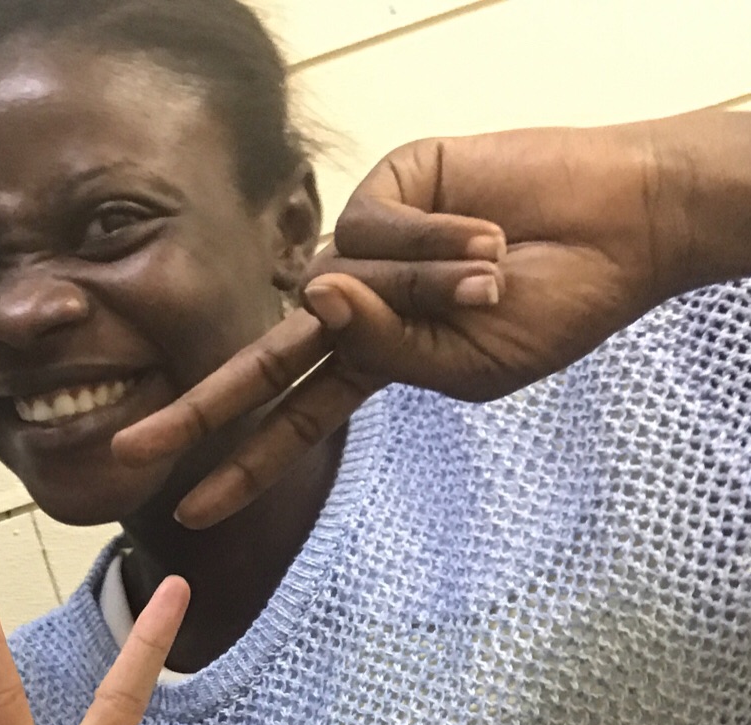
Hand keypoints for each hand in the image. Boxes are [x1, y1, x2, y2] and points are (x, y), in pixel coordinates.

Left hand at [113, 121, 688, 526]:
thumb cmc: (555, 307)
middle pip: (262, 364)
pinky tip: (488, 231)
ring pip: (353, 285)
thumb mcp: (466, 366)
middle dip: (197, 412)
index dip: (246, 466)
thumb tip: (318, 293)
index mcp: (377, 363)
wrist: (621, 229)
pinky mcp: (385, 187)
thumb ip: (388, 350)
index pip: (295, 421)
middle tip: (129, 452)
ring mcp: (365, 247)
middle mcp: (356, 307)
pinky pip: (379, 228)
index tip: (188, 512)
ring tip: (500, 273)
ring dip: (433, 289)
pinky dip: (439, 239)